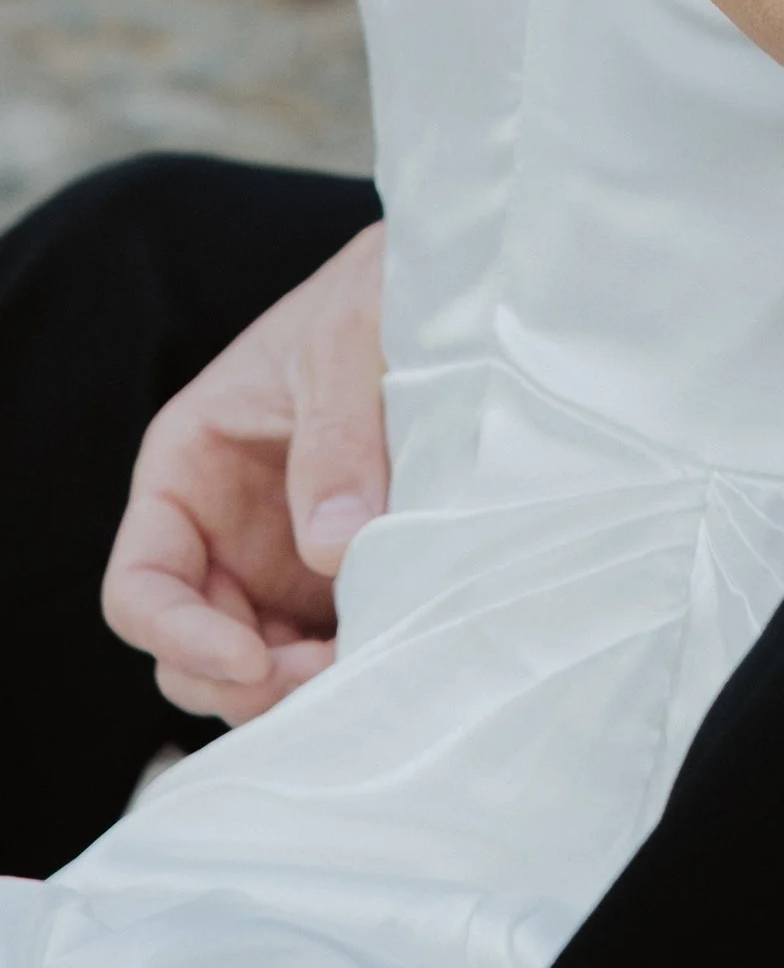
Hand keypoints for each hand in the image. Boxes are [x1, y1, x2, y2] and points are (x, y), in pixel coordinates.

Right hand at [101, 218, 388, 722]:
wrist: (456, 281)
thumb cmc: (376, 290)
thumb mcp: (351, 339)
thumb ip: (338, 437)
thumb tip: (334, 545)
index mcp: (188, 465)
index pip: (141, 585)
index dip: (179, 636)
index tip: (251, 658)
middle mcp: (220, 526)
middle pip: (190, 648)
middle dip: (245, 681)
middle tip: (326, 676)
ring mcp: (278, 558)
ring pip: (256, 667)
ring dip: (298, 689)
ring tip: (367, 667)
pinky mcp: (339, 576)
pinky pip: (322, 647)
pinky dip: (346, 668)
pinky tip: (392, 654)